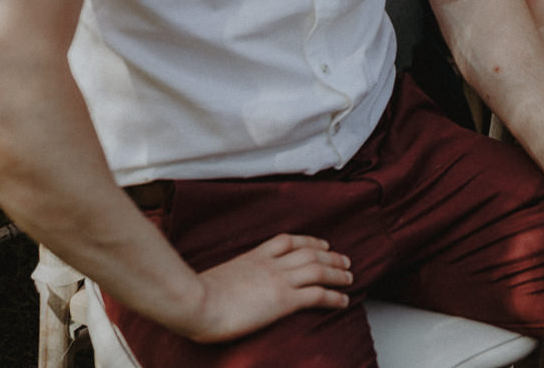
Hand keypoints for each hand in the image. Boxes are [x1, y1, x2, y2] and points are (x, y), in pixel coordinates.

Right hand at [182, 234, 352, 342]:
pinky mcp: (284, 300)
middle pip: (309, 253)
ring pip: (319, 270)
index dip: (308, 240)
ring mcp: (279, 280)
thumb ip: (224, 279)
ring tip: (350, 277)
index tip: (320, 244)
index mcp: (253, 256)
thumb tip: (218, 289)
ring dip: (338, 273)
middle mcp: (270, 264)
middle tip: (345, 260)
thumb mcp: (213, 278)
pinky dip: (334, 296)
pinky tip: (344, 301)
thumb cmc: (193, 296)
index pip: (286, 241)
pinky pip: (317, 295)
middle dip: (330, 256)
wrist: (193, 302)